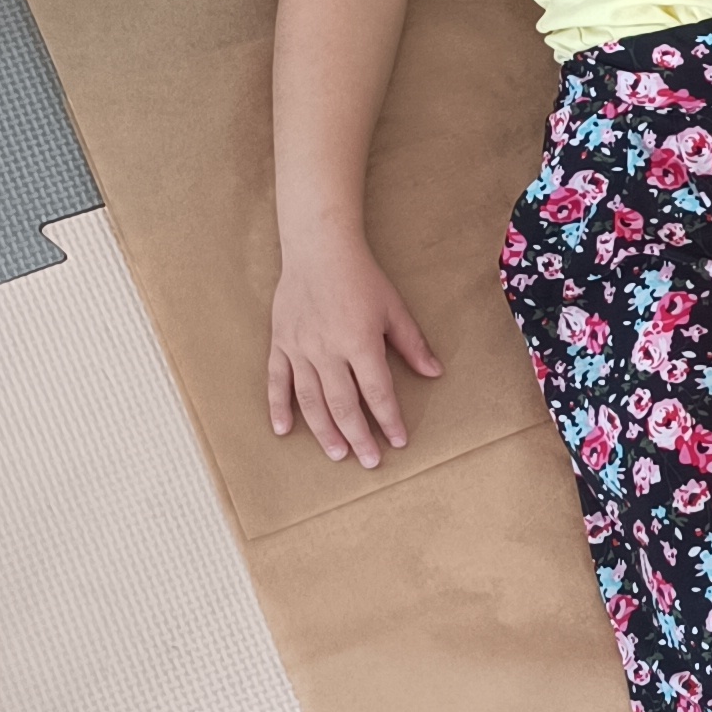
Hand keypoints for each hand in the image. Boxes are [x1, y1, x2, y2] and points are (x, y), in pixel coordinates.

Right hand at [269, 235, 441, 466]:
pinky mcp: (280, 343)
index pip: (377, 392)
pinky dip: (278, 407)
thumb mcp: (394, 308)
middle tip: (369, 461)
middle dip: (358, 436)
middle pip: (344, 404)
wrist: (319, 250)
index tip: (398, 441)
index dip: (388, 419)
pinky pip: (276, 381)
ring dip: (324, 430)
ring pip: (311, 400)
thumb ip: (412, 344)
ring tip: (337, 453)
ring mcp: (300, 348)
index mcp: (359, 342)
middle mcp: (327, 350)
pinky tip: (283, 430)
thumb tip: (435, 373)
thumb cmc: (361, 278)